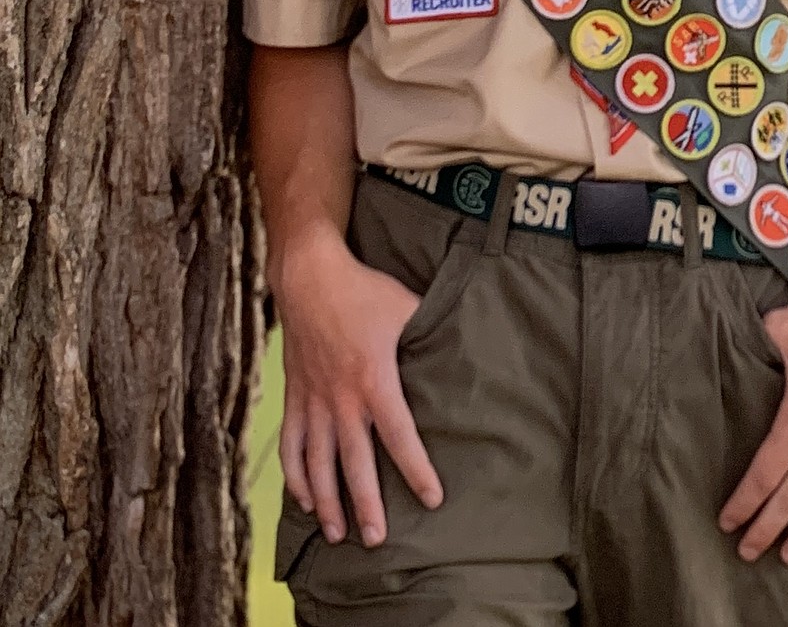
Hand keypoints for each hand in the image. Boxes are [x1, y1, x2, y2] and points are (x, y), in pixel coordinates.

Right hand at [275, 224, 442, 548]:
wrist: (310, 277)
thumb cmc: (365, 292)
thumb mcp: (407, 307)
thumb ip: (431, 333)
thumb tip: (467, 345)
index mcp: (374, 380)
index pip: (400, 436)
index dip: (417, 470)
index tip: (432, 500)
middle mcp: (341, 398)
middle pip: (354, 463)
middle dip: (366, 504)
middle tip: (376, 540)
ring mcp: (313, 399)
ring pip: (317, 463)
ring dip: (327, 501)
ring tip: (337, 533)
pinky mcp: (294, 395)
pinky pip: (291, 444)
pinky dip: (294, 475)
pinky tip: (304, 498)